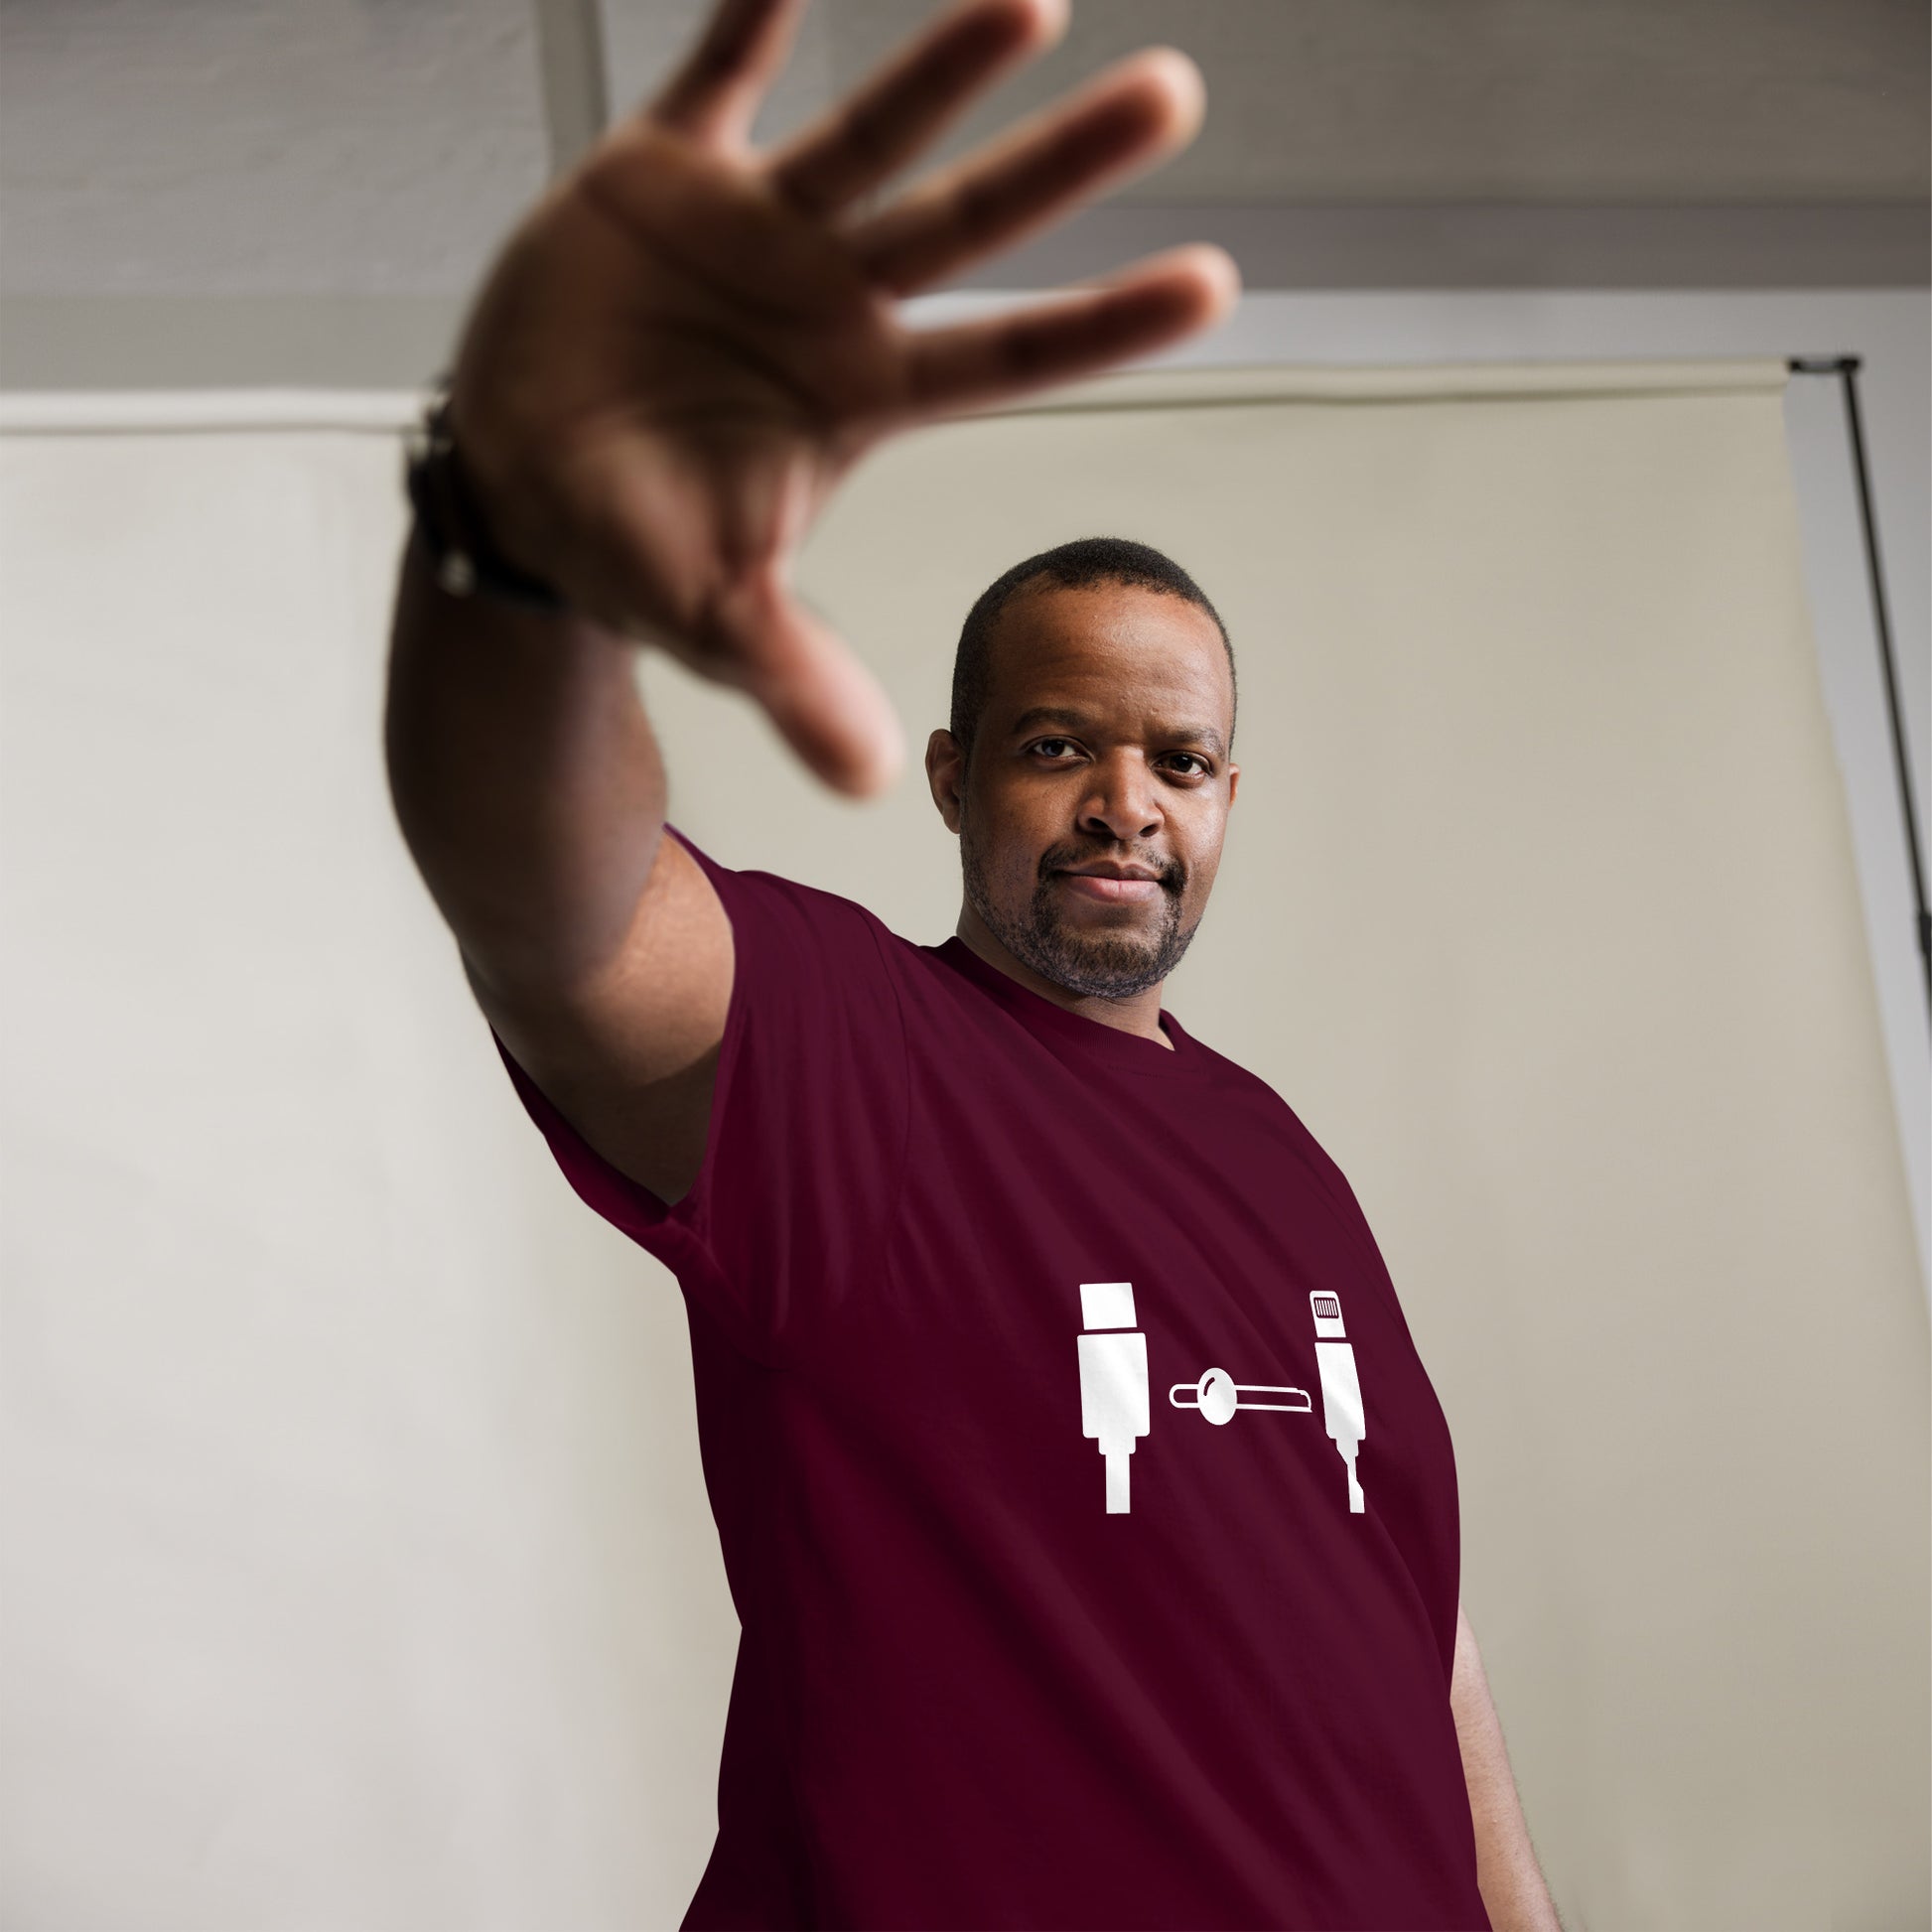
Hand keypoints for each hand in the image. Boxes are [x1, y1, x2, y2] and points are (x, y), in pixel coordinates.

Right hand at [446, 0, 1238, 796]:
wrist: (518, 481)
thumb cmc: (632, 546)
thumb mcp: (713, 617)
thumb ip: (795, 677)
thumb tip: (870, 780)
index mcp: (860, 397)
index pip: (1007, 359)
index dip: (1104, 325)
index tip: (1215, 285)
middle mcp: (829, 302)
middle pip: (967, 225)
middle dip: (1063, 165)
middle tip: (1175, 98)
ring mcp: (753, 232)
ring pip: (868, 134)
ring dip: (943, 68)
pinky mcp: (659, 175)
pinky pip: (714, 76)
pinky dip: (751, 16)